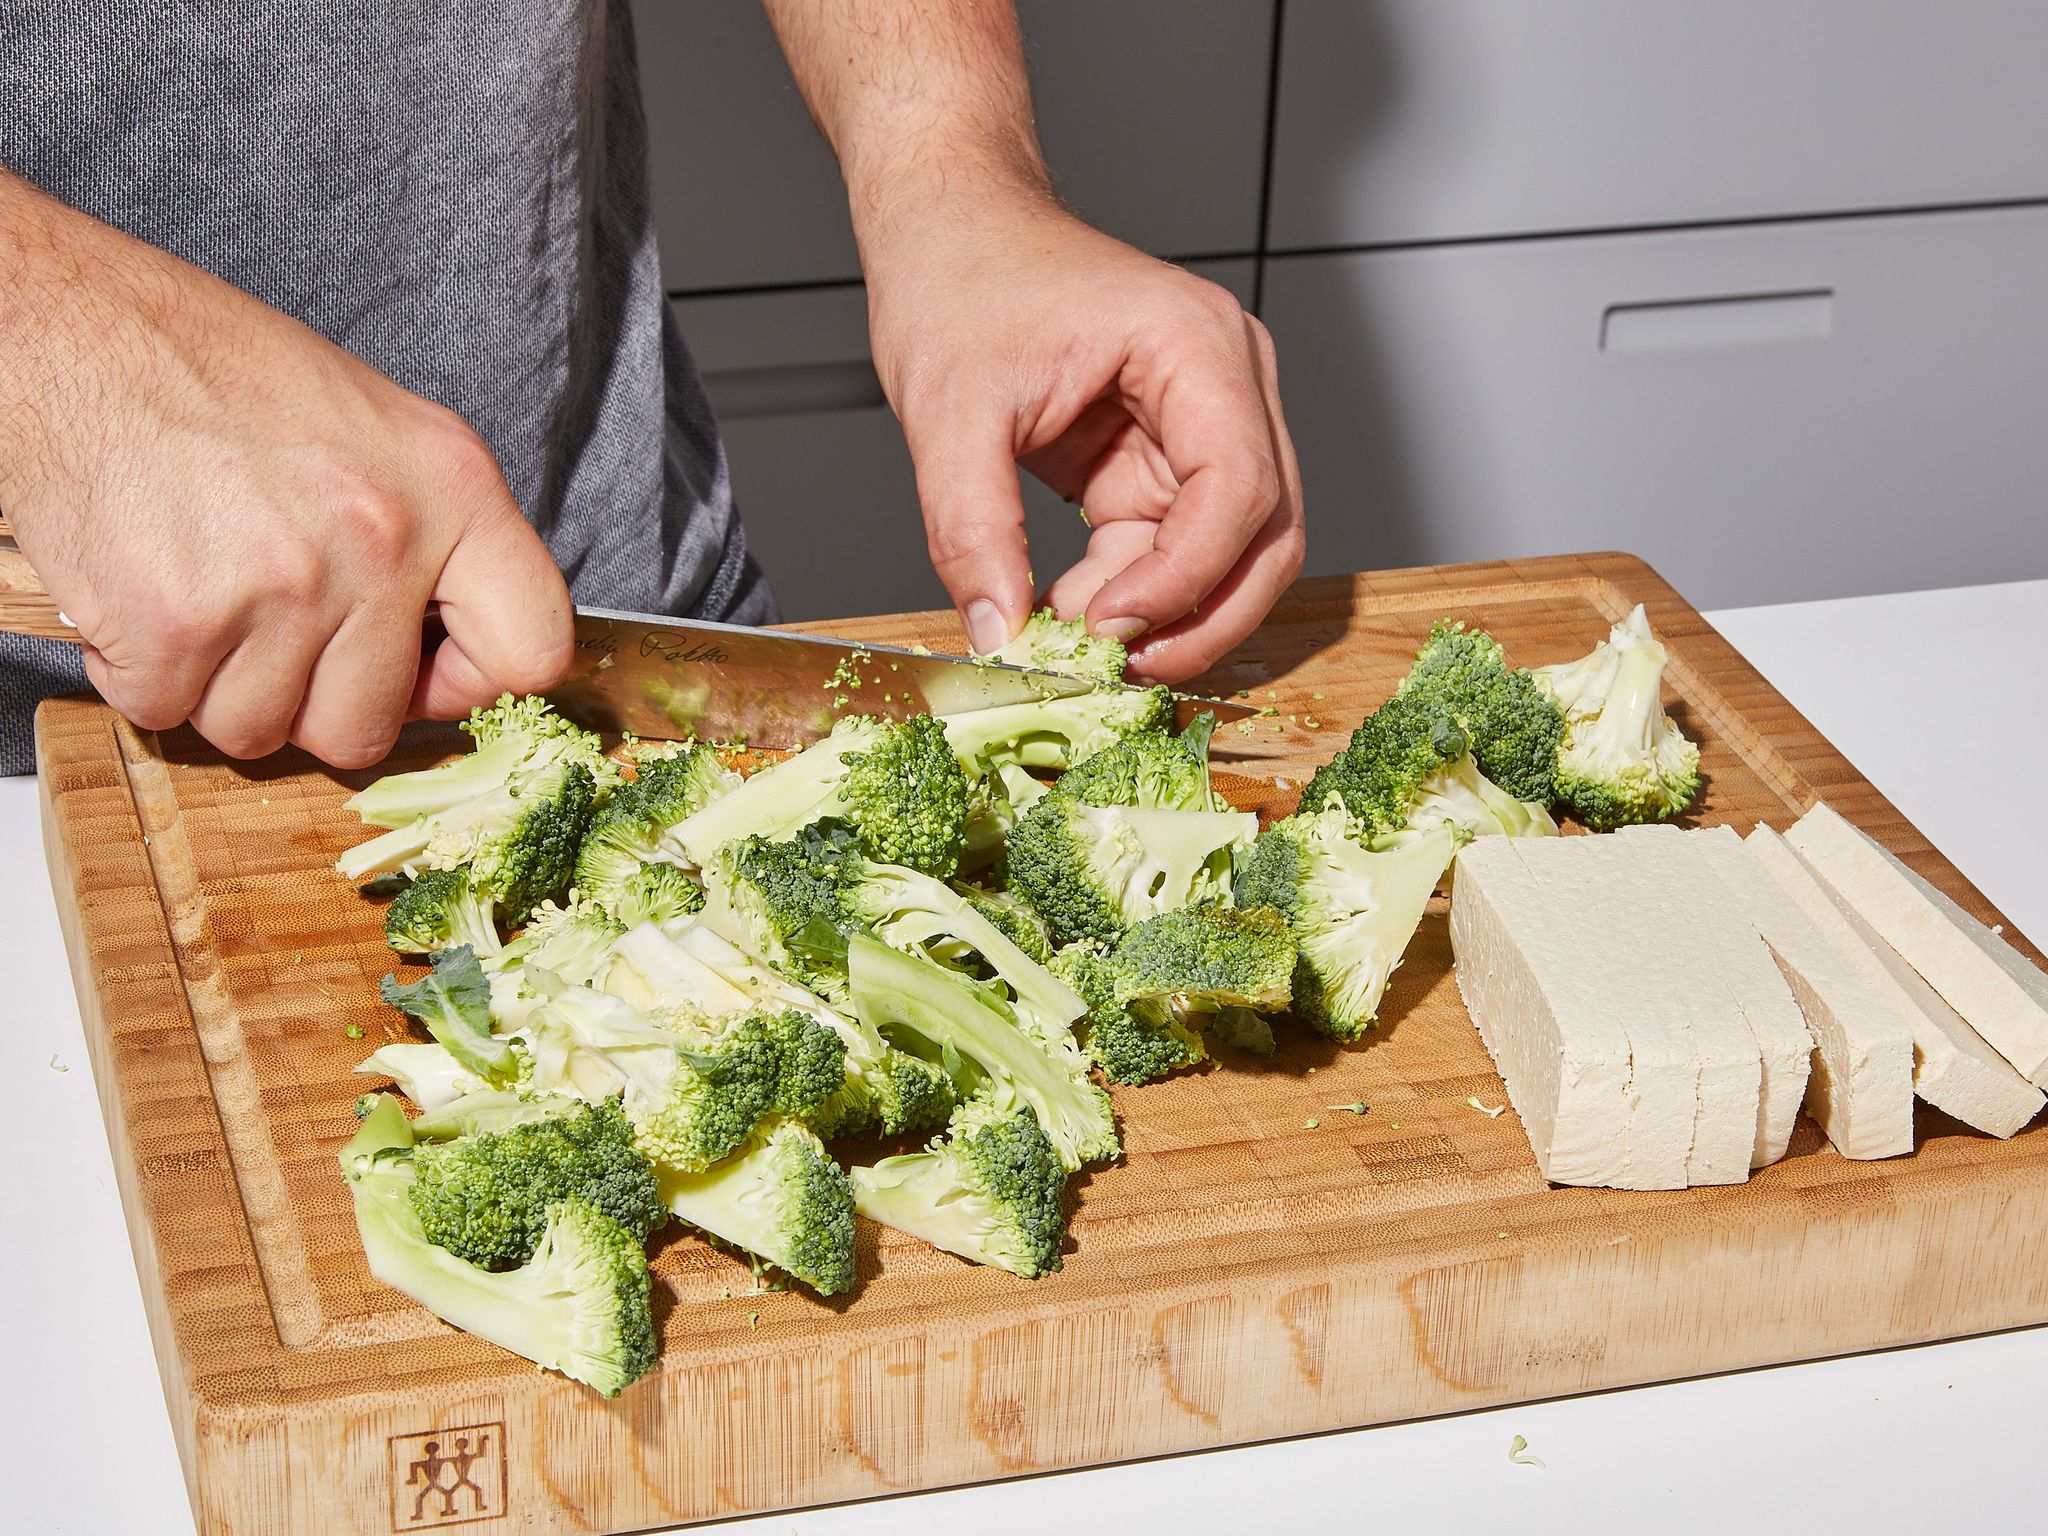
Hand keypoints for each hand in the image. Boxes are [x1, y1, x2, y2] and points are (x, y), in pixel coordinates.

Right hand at [0, 173, 571, 766]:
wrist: (75, 330)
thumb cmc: (220, 376)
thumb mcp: (379, 432)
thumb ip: (435, 543)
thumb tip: (454, 653)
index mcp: (454, 487)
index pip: (534, 649)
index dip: (472, 683)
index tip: (424, 668)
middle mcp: (381, 540)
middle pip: (370, 726)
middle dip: (314, 700)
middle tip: (273, 625)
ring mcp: (282, 588)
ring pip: (262, 733)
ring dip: (221, 687)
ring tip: (204, 591)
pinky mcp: (177, 623)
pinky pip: (166, 712)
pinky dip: (141, 673)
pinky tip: (145, 592)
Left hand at [864, 196, 1303, 682]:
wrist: (946, 225)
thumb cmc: (959, 273)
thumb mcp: (947, 408)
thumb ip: (971, 527)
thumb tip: (997, 632)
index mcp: (1195, 344)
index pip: (1241, 487)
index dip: (1187, 577)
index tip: (1111, 629)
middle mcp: (1224, 383)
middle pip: (1266, 533)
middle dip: (1202, 616)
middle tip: (1120, 670)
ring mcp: (1200, 424)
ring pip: (1230, 553)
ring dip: (1168, 614)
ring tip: (1081, 646)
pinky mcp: (1161, 460)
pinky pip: (1172, 548)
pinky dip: (1130, 594)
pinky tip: (1067, 612)